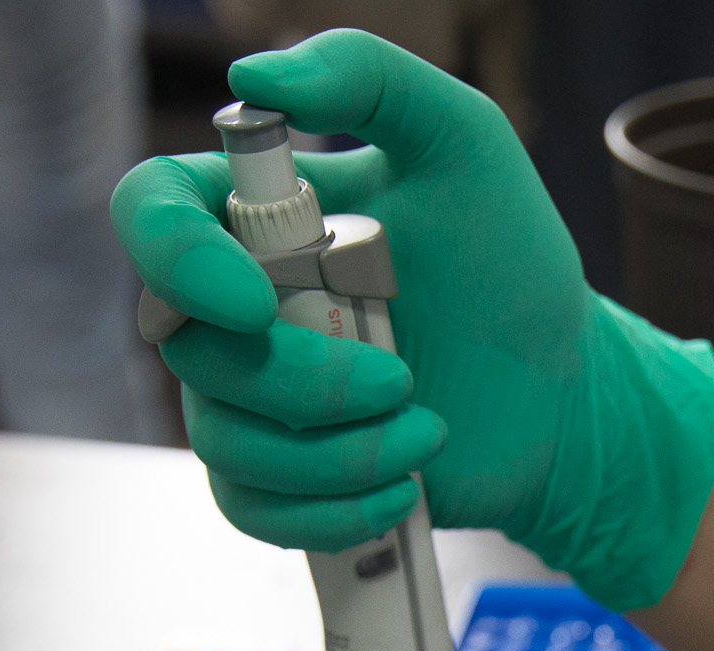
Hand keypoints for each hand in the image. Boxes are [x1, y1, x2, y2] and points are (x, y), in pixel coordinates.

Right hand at [109, 29, 713, 609]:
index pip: (150, 212)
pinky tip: (401, 489)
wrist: (563, 394)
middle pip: (189, 350)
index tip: (255, 302)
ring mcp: (249, 398)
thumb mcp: (465, 142)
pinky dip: (330, 510)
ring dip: (337, 451)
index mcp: (254, 217)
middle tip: (406, 376)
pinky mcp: (278, 480)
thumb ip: (367, 76)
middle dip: (303, 382)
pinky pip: (249, 509)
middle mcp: (232, 306)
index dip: (174, 259)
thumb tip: (252, 76)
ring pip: (222, 441)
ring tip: (427, 430)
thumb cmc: (512, 266)